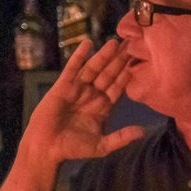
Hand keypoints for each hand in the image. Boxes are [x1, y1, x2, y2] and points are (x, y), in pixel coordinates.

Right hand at [24, 38, 143, 163]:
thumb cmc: (73, 148)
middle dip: (120, 60)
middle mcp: (92, 95)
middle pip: (109, 74)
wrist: (47, 148)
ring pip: (94, 68)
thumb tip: (143, 132)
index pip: (119, 87)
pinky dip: (79, 56)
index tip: (140, 61)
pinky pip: (73, 68)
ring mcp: (78, 89)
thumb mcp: (102, 145)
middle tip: (132, 43)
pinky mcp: (63, 86)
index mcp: (104, 107)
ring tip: (115, 41)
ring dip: (104, 55)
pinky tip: (87, 43)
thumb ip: (121, 137)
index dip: (128, 74)